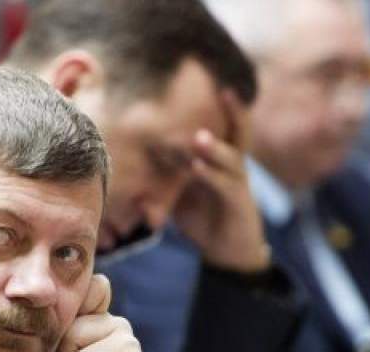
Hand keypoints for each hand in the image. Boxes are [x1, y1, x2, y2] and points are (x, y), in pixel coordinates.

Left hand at [174, 89, 270, 272]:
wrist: (228, 252)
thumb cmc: (203, 217)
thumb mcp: (179, 191)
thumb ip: (163, 175)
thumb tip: (130, 163)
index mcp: (221, 159)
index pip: (223, 125)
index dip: (222, 106)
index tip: (212, 81)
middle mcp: (234, 166)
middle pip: (238, 132)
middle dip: (234, 111)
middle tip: (223, 90)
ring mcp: (238, 183)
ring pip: (231, 158)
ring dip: (214, 146)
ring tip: (198, 137)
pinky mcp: (239, 203)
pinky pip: (226, 185)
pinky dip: (211, 175)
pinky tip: (197, 167)